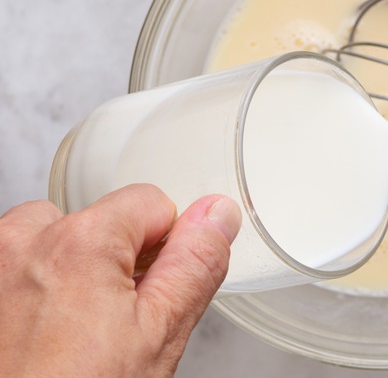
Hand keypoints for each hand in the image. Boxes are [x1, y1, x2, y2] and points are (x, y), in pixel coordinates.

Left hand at [0, 184, 240, 375]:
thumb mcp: (160, 334)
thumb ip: (195, 263)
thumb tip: (218, 214)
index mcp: (81, 241)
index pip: (151, 203)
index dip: (166, 249)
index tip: (152, 294)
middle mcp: (24, 240)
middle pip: (100, 221)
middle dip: (116, 260)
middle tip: (114, 323)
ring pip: (55, 240)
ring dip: (72, 271)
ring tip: (74, 333)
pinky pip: (19, 265)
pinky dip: (36, 287)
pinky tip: (45, 335)